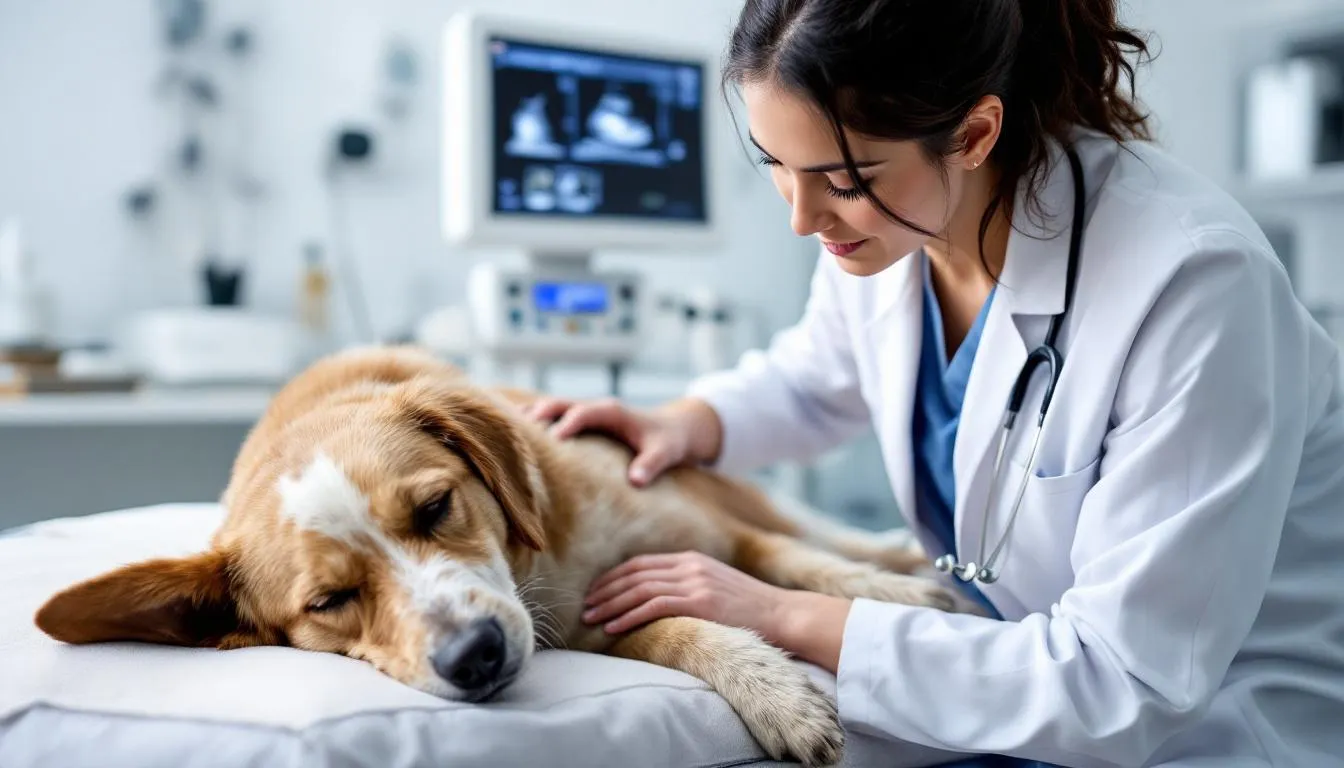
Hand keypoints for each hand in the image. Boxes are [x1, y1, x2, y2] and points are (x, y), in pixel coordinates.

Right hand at [525, 396, 722, 486]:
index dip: (567, 424)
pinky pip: (554, 416)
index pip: (583, 412)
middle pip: (560, 403)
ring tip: (502, 431)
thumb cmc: (669, 441)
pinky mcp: (583, 420)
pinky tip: (512, 433)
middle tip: (515, 432)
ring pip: (551, 407)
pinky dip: (534, 421)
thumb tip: (636, 481)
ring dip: (529, 416)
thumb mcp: (666, 453)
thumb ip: (651, 465)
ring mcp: (587, 411)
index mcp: (613, 411)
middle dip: (538, 414)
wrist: (673, 428)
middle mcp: (596, 407)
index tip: (552, 441)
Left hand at [582, 551, 791, 636]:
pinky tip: (613, 627)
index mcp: (691, 560)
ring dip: (611, 605)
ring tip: (591, 618)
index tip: (595, 591)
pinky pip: (654, 606)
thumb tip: (656, 601)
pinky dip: (629, 616)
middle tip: (585, 606)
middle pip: (635, 573)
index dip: (613, 577)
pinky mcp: (700, 600)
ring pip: (639, 589)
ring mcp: (695, 581)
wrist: (782, 615)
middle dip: (605, 590)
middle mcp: (690, 566)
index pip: (641, 564)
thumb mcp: (715, 588)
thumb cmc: (749, 610)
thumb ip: (687, 587)